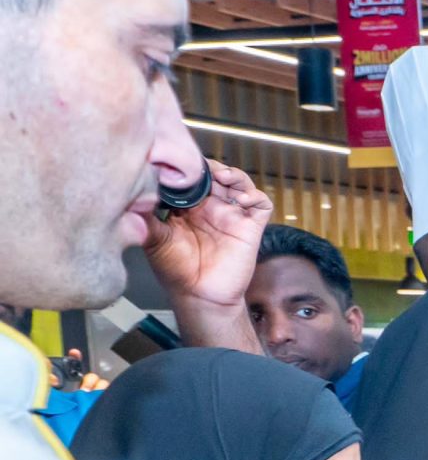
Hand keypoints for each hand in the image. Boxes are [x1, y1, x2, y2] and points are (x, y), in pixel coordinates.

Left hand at [145, 159, 270, 349]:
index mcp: (189, 207)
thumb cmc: (176, 270)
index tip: (177, 163)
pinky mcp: (250, 228)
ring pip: (239, 182)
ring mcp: (232, 216)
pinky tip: (242, 199)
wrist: (198, 295)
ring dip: (234, 174)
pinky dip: (255, 196)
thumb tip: (134, 191)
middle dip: (210, 167)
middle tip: (199, 168)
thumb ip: (146, 214)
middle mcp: (212, 208)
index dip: (188, 167)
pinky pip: (262, 205)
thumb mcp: (154, 236)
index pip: (192, 178)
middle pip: (216, 175)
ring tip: (223, 176)